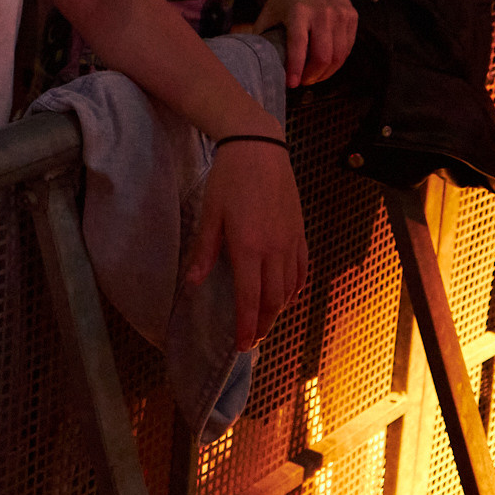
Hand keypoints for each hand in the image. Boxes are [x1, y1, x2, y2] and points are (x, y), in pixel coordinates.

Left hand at [186, 141, 307, 349]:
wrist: (259, 148)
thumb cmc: (229, 179)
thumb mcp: (210, 214)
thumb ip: (204, 251)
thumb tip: (193, 284)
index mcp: (248, 248)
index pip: (249, 298)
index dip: (246, 325)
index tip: (242, 345)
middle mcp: (274, 250)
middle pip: (273, 300)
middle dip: (263, 324)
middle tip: (252, 339)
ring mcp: (291, 242)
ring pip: (290, 288)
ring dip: (279, 310)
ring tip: (266, 321)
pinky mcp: (300, 232)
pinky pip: (301, 269)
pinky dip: (295, 288)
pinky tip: (287, 295)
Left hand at [246, 0, 355, 86]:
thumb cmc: (285, 0)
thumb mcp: (269, 13)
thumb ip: (262, 36)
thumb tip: (255, 61)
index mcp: (297, 12)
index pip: (298, 46)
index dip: (295, 68)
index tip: (291, 84)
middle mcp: (321, 12)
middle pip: (323, 55)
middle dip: (313, 75)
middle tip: (303, 82)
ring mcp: (340, 14)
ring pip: (338, 55)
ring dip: (326, 73)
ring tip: (314, 77)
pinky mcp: (351, 16)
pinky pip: (348, 48)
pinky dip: (337, 62)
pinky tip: (326, 65)